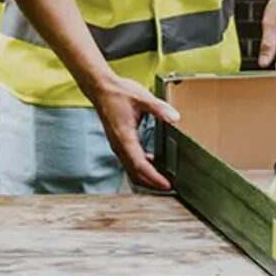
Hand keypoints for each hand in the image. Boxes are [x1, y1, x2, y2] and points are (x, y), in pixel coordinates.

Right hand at [81, 73, 180, 191]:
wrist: (101, 88)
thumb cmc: (118, 93)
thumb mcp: (142, 97)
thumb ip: (159, 108)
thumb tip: (174, 118)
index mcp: (124, 137)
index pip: (139, 164)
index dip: (154, 177)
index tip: (166, 184)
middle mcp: (119, 145)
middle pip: (135, 173)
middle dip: (151, 183)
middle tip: (169, 187)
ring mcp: (117, 145)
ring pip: (131, 170)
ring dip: (146, 177)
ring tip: (163, 179)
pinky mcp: (118, 143)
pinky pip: (129, 162)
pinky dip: (141, 168)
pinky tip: (153, 164)